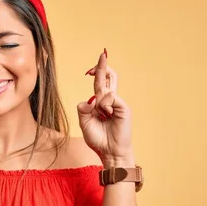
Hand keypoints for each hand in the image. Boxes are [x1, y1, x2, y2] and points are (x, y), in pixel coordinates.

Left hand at [76, 49, 134, 166]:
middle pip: (107, 78)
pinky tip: (107, 114)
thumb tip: (88, 99)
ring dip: (99, 101)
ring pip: (104, 89)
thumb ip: (82, 110)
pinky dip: (105, 105)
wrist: (110, 152)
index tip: (89, 69)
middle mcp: (110, 101)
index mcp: (100, 103)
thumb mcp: (84, 123)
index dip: (96, 73)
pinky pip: (110, 97)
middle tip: (102, 54)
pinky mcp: (124, 107)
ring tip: (103, 115)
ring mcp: (117, 103)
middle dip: (102, 66)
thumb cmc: (98, 139)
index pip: (99, 83)